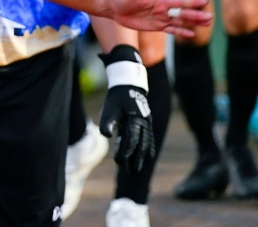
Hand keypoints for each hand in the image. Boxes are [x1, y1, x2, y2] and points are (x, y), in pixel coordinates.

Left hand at [98, 45, 153, 173]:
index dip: (125, 151)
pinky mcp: (147, 123)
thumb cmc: (117, 98)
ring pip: (147, 143)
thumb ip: (108, 121)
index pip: (131, 139)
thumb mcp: (110, 107)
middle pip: (141, 144)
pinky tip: (147, 158)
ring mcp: (147, 123)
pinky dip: (149, 148)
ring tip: (138, 169)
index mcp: (134, 118)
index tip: (119, 162)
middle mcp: (143, 122)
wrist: (129, 85)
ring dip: (143, 156)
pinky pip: (150, 138)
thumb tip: (107, 136)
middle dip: (136, 158)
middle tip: (131, 171)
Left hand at [103, 0, 211, 38]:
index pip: (179, 1)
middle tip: (211, 17)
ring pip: (180, 21)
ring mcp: (161, 18)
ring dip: (193, 23)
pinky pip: (171, 29)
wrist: (116, 8)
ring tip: (206, 24)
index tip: (205, 1)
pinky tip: (191, 34)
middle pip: (183, 13)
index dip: (192, 1)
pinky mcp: (156, 26)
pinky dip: (181, 31)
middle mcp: (164, 9)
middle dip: (196, 15)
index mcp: (161, 0)